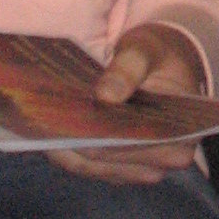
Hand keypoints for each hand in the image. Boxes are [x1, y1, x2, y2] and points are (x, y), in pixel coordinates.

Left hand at [51, 22, 207, 184]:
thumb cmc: (158, 54)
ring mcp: (137, 170)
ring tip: (39, 119)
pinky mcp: (116, 168)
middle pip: (104, 158)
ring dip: (64, 144)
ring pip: (88, 166)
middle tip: (42, 113)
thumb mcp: (147, 49)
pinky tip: (46, 128)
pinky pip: (83, 165)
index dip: (97, 130)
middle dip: (74, 135)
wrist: (164, 65)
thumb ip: (129, 68)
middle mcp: (161, 163)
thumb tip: (105, 96)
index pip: (130, 143)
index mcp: (179, 137)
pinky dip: (64, 148)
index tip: (65, 113)